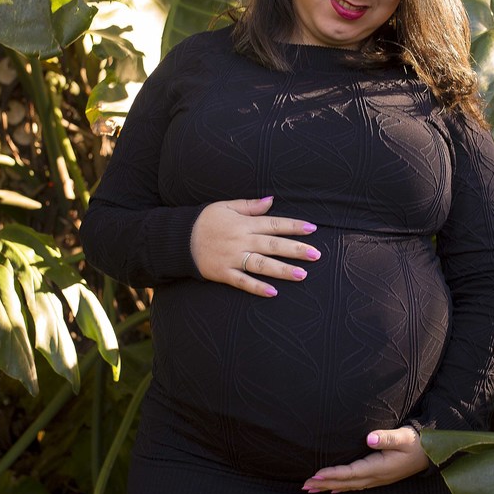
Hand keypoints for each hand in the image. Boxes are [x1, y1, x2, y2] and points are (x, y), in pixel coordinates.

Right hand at [190, 196, 319, 297]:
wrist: (177, 238)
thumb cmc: (204, 220)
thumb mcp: (225, 207)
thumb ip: (250, 206)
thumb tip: (271, 200)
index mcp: (243, 223)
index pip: (273, 223)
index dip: (294, 226)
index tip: (312, 229)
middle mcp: (241, 240)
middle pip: (272, 245)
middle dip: (295, 250)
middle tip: (316, 255)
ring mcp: (232, 258)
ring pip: (261, 264)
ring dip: (282, 270)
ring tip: (302, 275)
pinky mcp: (222, 273)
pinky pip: (242, 281)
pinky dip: (257, 287)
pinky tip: (273, 292)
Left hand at [301, 427, 429, 493]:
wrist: (431, 453)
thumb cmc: (416, 442)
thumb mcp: (403, 436)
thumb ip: (386, 437)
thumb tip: (370, 438)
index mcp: (380, 468)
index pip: (351, 473)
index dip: (333, 474)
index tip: (316, 474)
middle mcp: (376, 477)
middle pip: (345, 483)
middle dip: (325, 484)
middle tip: (305, 486)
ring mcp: (377, 480)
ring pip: (349, 486)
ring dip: (329, 488)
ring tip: (312, 490)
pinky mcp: (378, 478)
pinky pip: (356, 486)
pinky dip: (342, 488)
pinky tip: (333, 491)